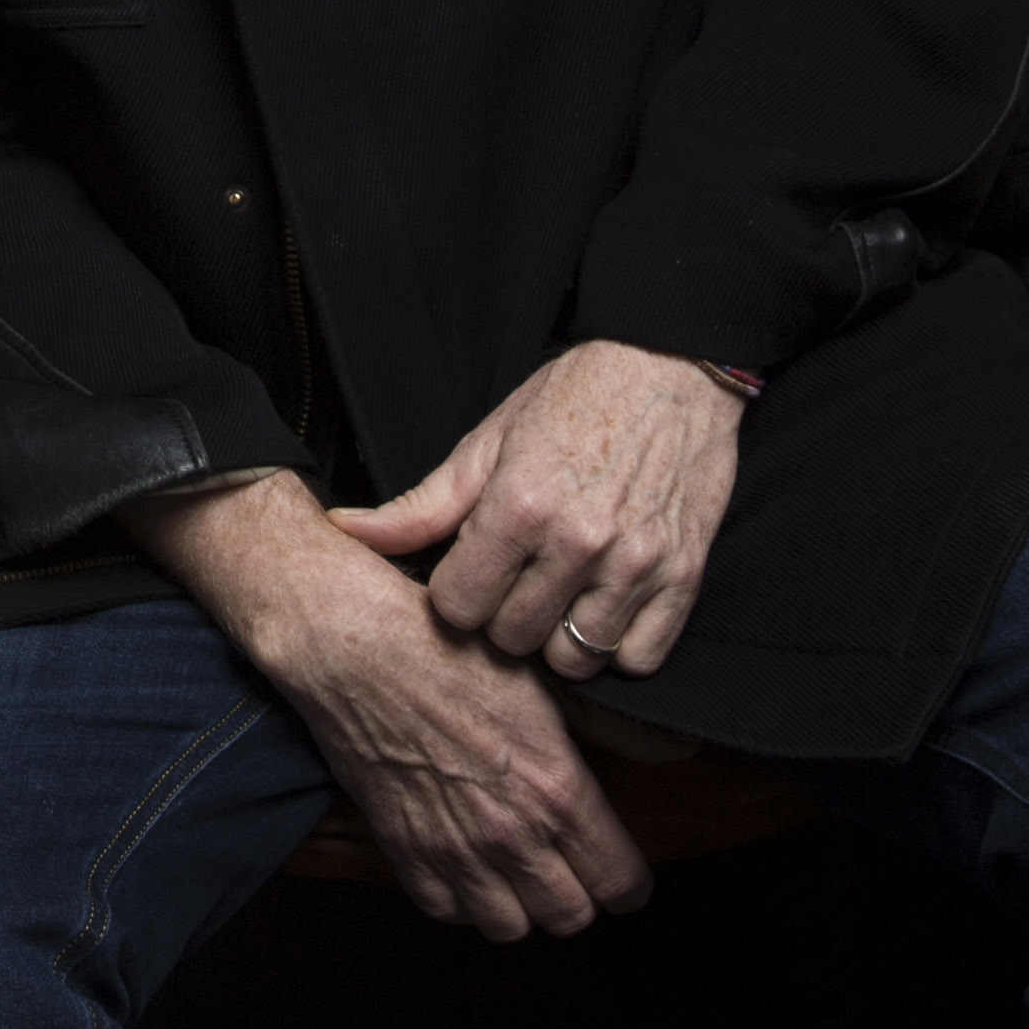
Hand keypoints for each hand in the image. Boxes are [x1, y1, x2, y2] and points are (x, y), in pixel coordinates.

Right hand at [140, 473, 650, 941]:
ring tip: (515, 869)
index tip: (617, 867)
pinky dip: (459, 897)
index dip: (626, 881)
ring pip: (509, 928)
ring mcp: (453, 849)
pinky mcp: (402, 848)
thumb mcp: (543, 681)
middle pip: (570, 917)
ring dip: (518, 904)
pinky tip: (463, 860)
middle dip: (577, 896)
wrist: (351, 644)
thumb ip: (606, 732)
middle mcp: (511, 833)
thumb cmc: (447, 647)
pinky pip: (446, 911)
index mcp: (557, 790)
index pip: (620, 884)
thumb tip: (668, 749)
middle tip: (567, 866)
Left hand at [332, 340, 744, 682]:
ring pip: (573, 660)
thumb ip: (421, 505)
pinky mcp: (684, 578)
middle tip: (515, 580)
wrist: (670, 369)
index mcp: (518, 505)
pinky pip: (637, 659)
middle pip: (512, 639)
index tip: (470, 572)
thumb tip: (344, 530)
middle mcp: (578, 542)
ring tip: (558, 594)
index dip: (455, 595)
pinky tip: (602, 605)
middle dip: (503, 616)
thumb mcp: (487, 442)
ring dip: (557, 638)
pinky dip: (617, 645)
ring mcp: (636, 564)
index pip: (457, 608)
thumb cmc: (571, 399)